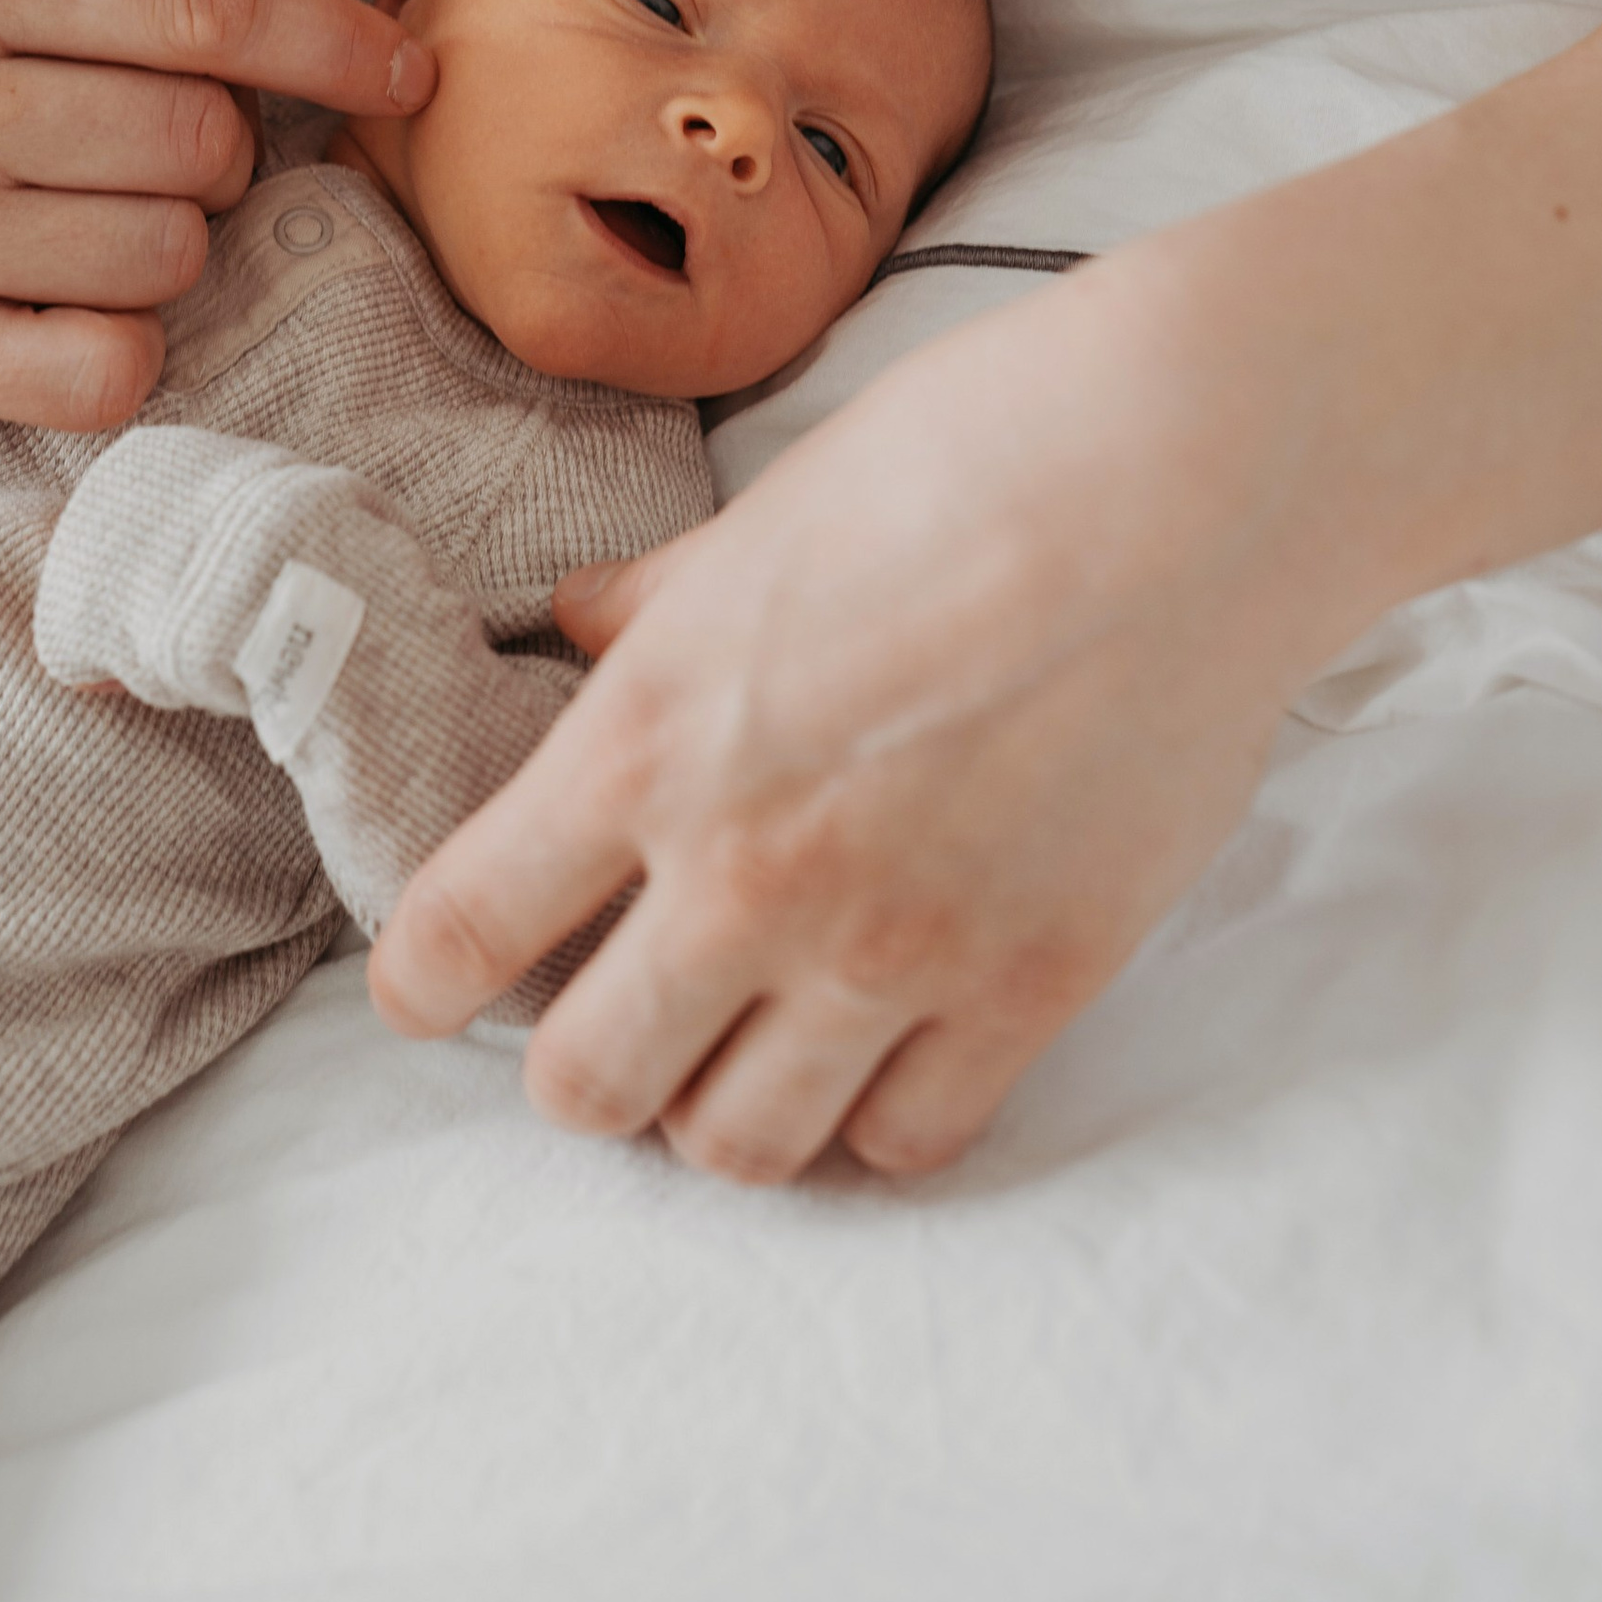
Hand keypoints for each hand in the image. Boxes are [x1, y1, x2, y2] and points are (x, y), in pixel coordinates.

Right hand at [0, 0, 430, 425]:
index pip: (198, 6)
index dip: (332, 38)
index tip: (409, 67)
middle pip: (201, 136)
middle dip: (223, 141)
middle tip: (150, 137)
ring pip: (170, 253)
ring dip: (169, 238)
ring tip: (78, 212)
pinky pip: (110, 368)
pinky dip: (123, 341)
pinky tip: (61, 301)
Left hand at [367, 250, 1346, 1182]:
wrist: (1184, 476)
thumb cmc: (964, 453)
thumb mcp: (764, 516)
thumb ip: (655, 604)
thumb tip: (578, 625)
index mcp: (648, 739)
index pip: (460, 932)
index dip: (418, 981)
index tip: (425, 987)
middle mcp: (746, 873)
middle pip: (583, 1087)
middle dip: (575, 1062)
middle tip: (611, 1005)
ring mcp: (891, 947)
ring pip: (738, 1148)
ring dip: (719, 1105)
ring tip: (743, 1040)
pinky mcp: (1028, 985)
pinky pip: (908, 1141)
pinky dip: (874, 1115)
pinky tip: (878, 1046)